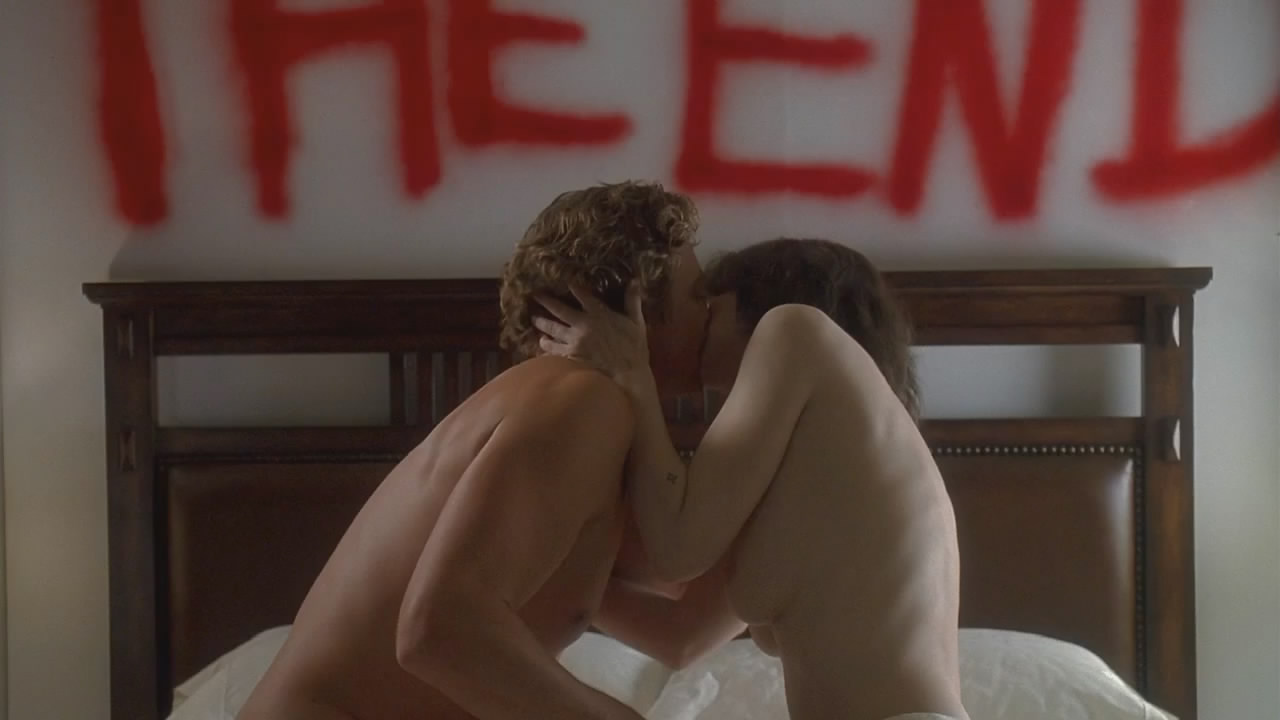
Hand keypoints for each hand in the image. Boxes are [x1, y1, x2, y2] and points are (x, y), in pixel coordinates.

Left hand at [534, 282, 649, 382]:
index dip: (572, 286)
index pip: (582, 294)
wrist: (628, 373)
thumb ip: (632, 301)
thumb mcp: (636, 322)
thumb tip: (634, 281)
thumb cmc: (634, 348)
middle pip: (559, 310)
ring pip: (552, 330)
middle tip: (535, 296)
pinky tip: (542, 343)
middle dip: (546, 301)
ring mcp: (575, 341)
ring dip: (542, 324)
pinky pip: (554, 350)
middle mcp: (583, 325)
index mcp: (599, 313)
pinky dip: (546, 346)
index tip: (564, 280)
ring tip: (535, 320)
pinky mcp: (571, 356)